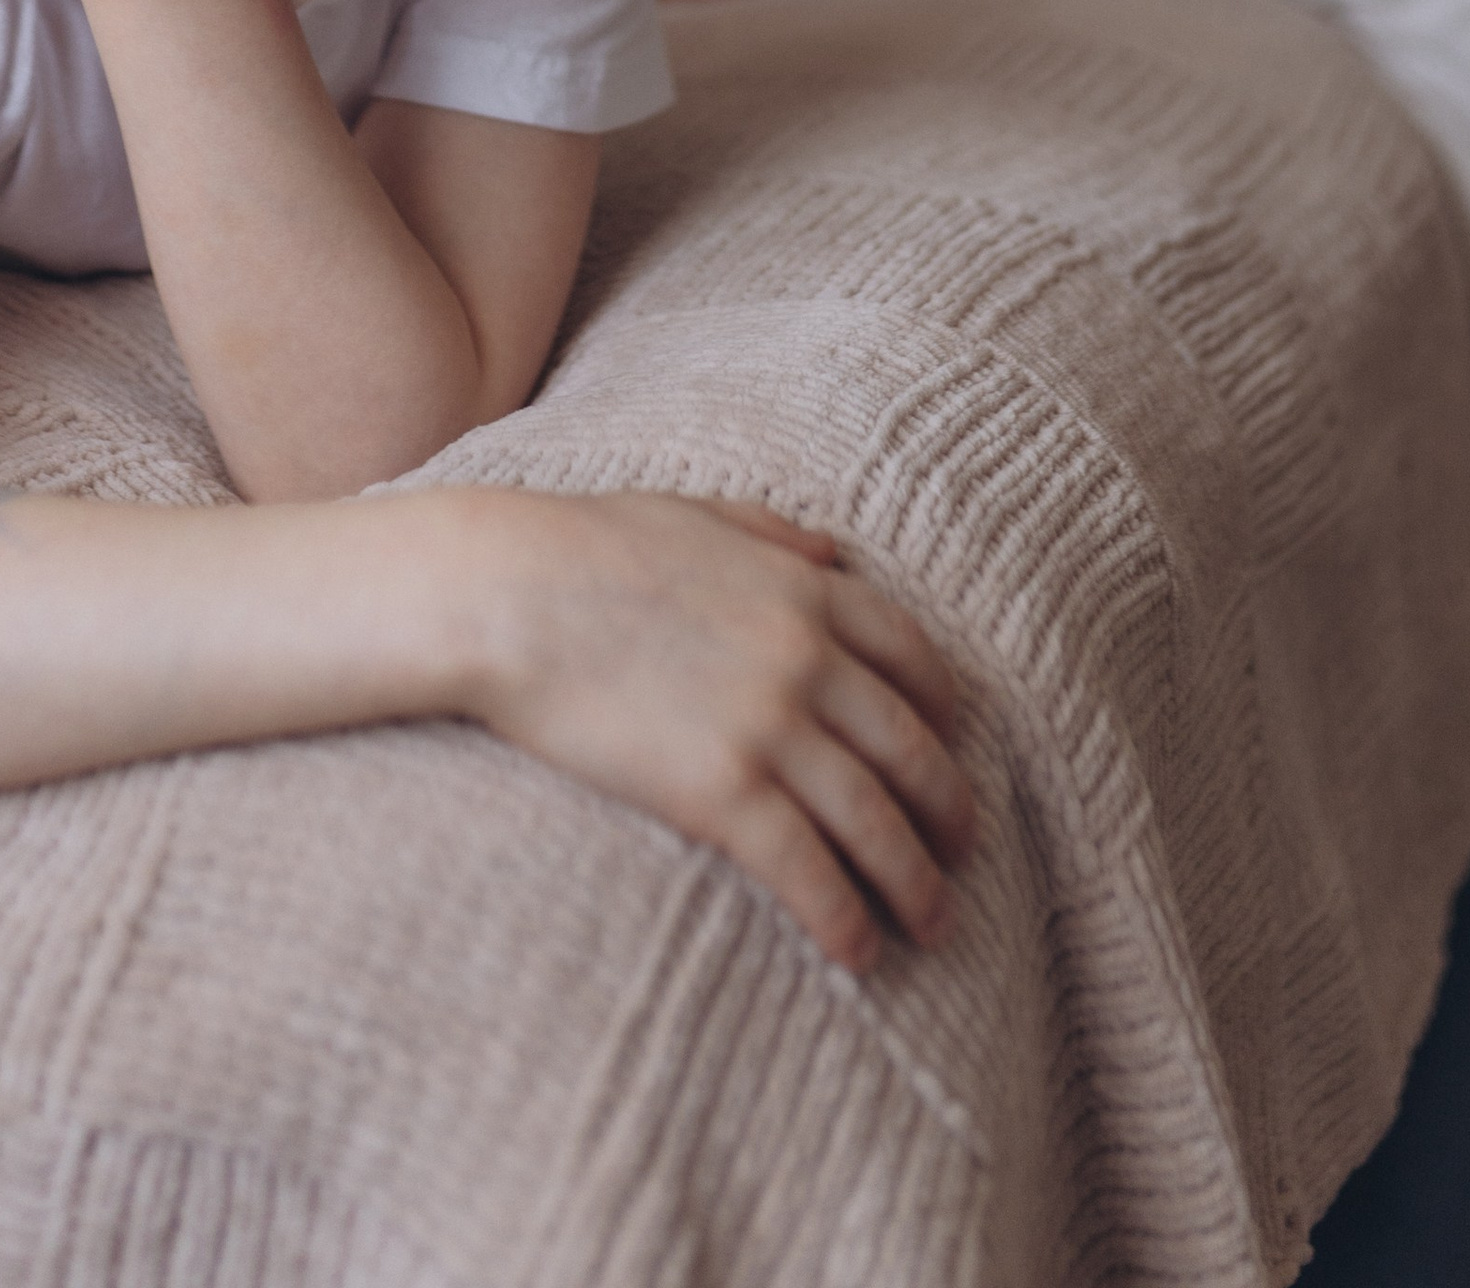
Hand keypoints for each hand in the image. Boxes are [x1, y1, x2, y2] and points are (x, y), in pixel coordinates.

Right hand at [462, 489, 970, 971]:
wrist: (506, 594)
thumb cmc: (584, 546)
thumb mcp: (696, 513)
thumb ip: (773, 532)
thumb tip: (833, 549)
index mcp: (806, 590)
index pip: (916, 662)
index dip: (946, 718)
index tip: (951, 753)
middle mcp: (808, 659)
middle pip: (912, 752)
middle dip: (950, 813)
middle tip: (962, 857)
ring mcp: (769, 728)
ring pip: (876, 822)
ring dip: (916, 884)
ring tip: (932, 927)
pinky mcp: (722, 793)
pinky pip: (808, 870)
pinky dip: (844, 920)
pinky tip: (858, 956)